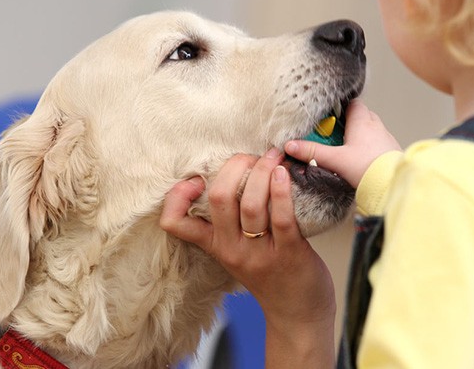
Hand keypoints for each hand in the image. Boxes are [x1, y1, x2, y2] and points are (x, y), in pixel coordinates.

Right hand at [160, 150, 335, 366]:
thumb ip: (230, 223)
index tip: (195, 179)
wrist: (298, 316)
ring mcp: (259, 252)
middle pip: (219, 198)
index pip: (175, 223)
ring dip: (262, 171)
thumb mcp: (238, 252)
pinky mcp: (288, 253)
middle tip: (251, 157)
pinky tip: (284, 173)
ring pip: (250, 203)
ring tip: (273, 157)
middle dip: (234, 166)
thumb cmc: (271, 276)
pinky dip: (281, 190)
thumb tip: (233, 174)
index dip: (176, 196)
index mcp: (215, 246)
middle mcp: (232, 249)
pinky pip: (281, 217)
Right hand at [285, 98, 400, 187]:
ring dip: (358, 136)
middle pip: (359, 116)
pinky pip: (377, 143)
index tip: (328, 117)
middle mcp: (376, 125)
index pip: (351, 103)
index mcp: (362, 120)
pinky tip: (360, 160)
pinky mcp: (391, 151)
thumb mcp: (335, 159)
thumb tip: (291, 145)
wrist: (392, 184)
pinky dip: (368, 148)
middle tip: (333, 136)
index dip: (339, 108)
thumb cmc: (368, 168)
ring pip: (369, 130)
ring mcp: (385, 138)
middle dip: (347, 124)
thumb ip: (312, 151)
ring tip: (345, 150)